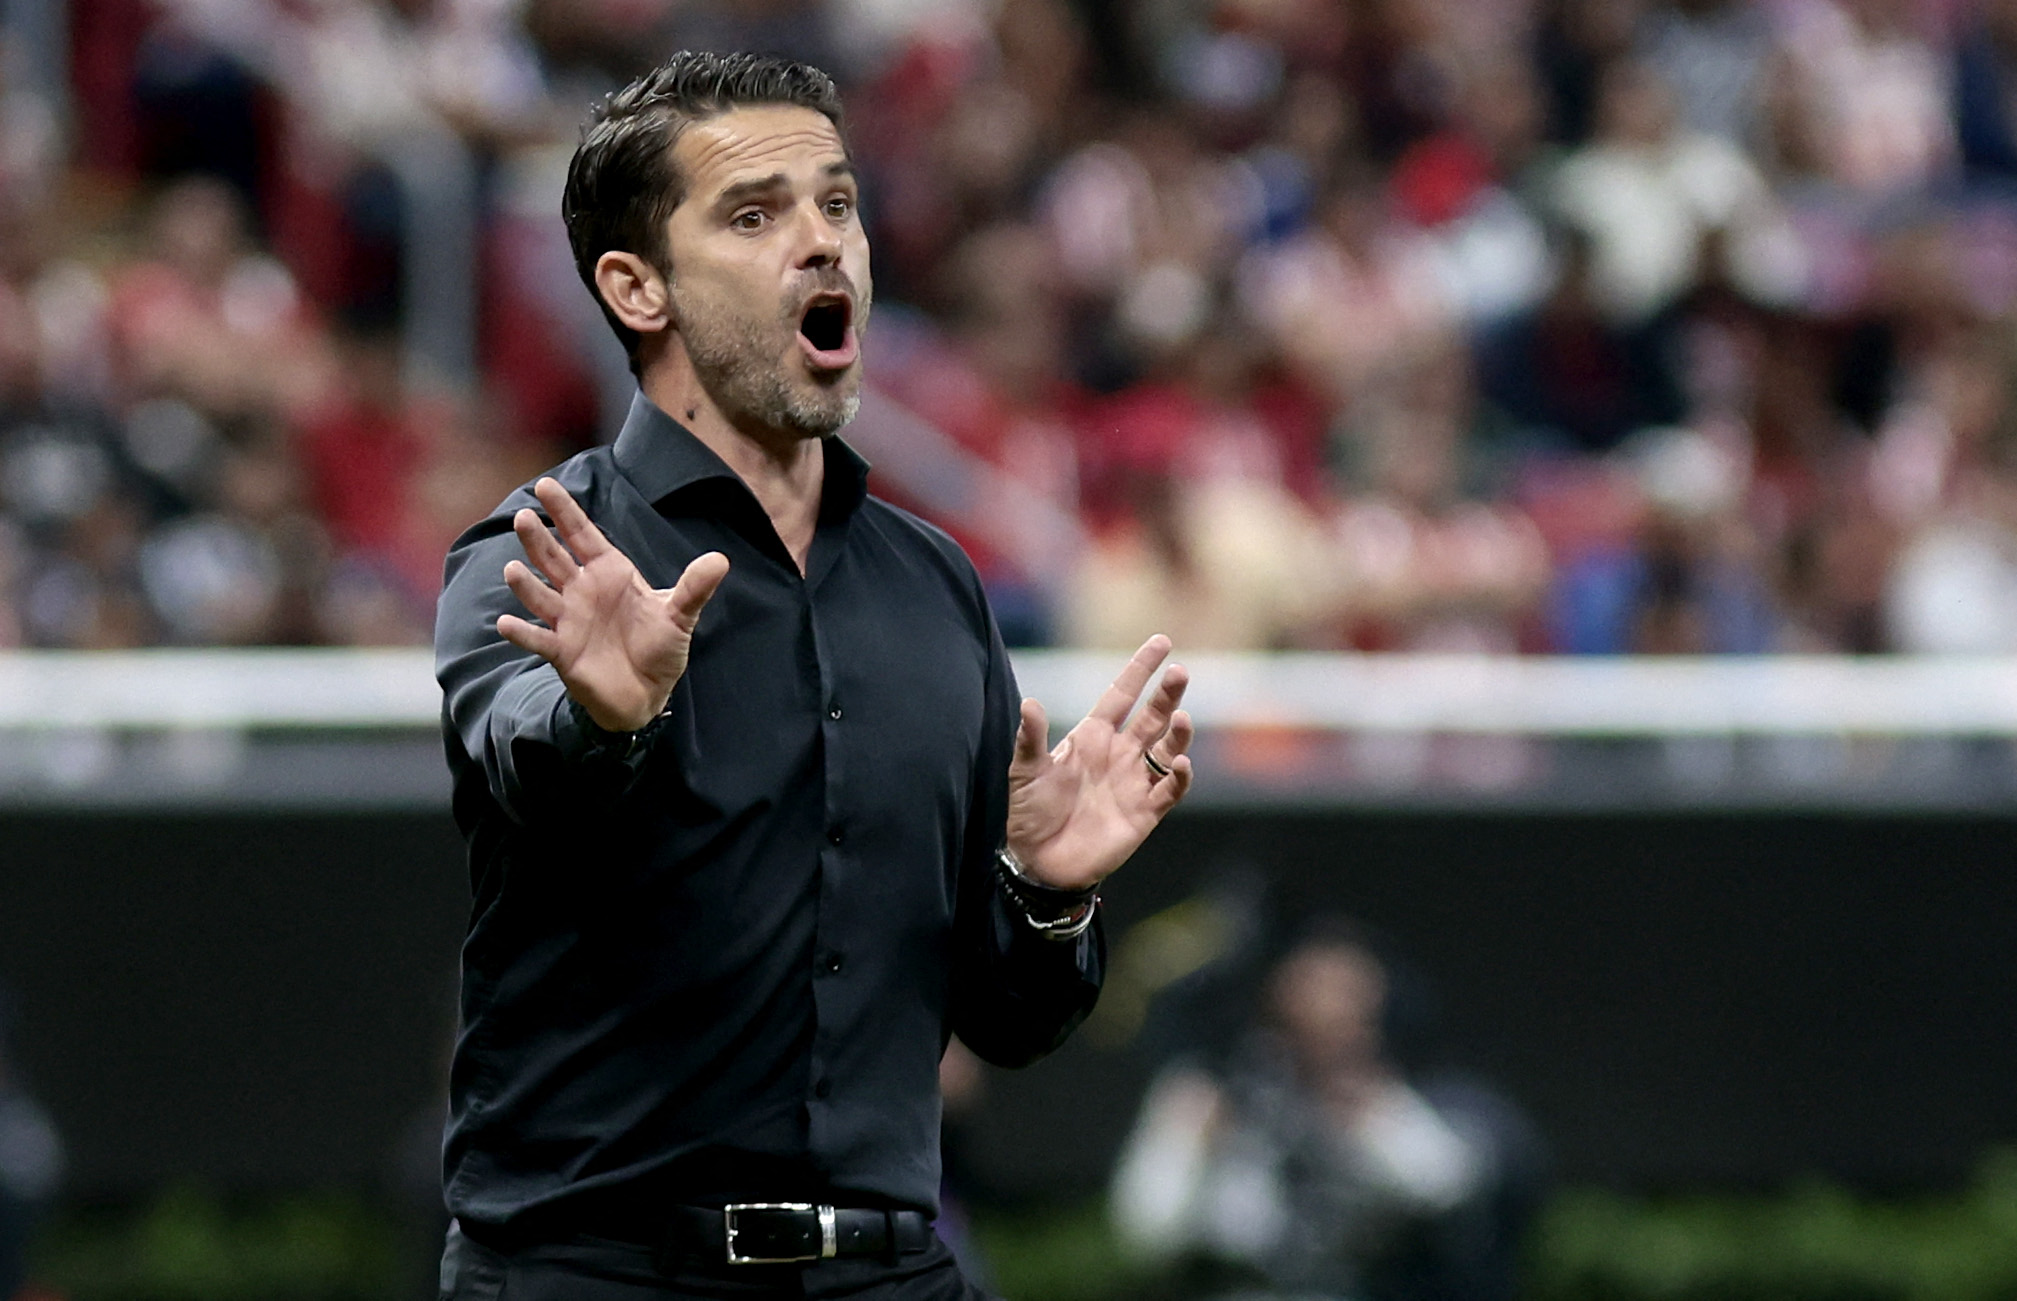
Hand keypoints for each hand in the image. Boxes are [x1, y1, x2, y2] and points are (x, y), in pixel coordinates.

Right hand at [496, 477, 729, 731]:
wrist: (648, 694)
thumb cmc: (659, 648)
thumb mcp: (680, 616)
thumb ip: (694, 588)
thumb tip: (720, 560)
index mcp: (610, 573)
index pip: (583, 535)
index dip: (565, 512)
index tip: (545, 486)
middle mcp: (583, 592)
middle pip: (555, 559)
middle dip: (539, 539)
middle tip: (524, 516)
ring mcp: (569, 621)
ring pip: (541, 596)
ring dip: (526, 584)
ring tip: (512, 568)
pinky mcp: (563, 652)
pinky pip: (539, 640)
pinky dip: (522, 633)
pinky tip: (506, 623)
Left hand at [1005, 634, 1193, 889]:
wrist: (1039, 863)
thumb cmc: (1029, 812)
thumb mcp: (1025, 772)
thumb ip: (1031, 739)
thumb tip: (1031, 703)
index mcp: (1092, 736)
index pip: (1122, 694)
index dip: (1141, 669)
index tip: (1162, 643)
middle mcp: (1119, 753)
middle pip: (1152, 715)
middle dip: (1167, 693)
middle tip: (1179, 672)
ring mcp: (1134, 781)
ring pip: (1167, 748)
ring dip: (1177, 733)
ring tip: (1180, 718)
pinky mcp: (1145, 812)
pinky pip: (1170, 789)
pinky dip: (1179, 776)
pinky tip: (1178, 762)